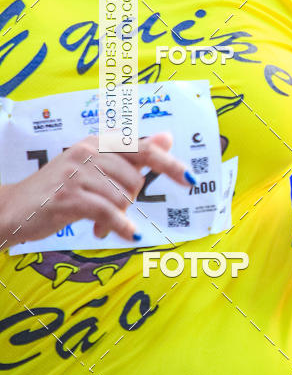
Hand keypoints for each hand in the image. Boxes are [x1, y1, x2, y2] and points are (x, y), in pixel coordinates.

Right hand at [0, 132, 190, 248]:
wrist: (12, 208)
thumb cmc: (58, 189)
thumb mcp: (93, 167)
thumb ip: (130, 154)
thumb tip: (167, 138)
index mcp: (98, 142)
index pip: (142, 148)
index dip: (169, 163)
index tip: (191, 180)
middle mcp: (88, 151)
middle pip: (135, 179)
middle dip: (130, 201)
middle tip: (113, 211)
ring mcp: (77, 173)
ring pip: (123, 197)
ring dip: (117, 217)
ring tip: (98, 223)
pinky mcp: (69, 196)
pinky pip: (108, 212)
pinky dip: (121, 226)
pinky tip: (129, 236)